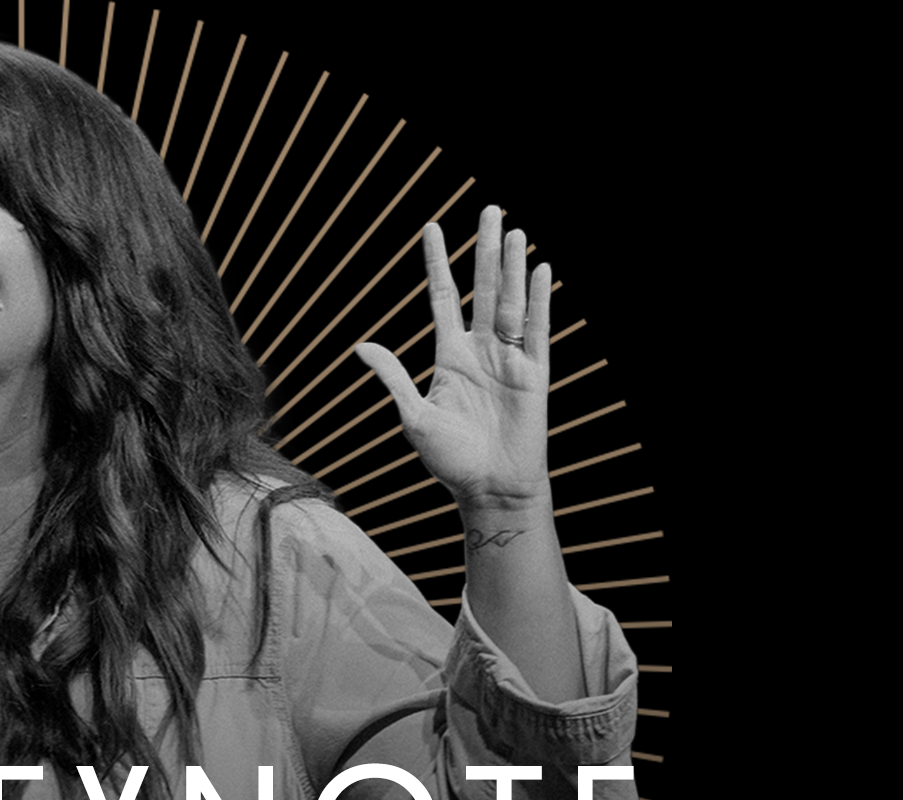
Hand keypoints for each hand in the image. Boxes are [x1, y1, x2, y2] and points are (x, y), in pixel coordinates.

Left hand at [357, 206, 550, 510]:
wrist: (489, 488)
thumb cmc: (449, 459)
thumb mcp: (413, 417)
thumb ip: (394, 377)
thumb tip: (362, 345)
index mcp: (449, 355)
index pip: (443, 296)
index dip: (437, 262)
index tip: (432, 227)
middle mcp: (480, 349)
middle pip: (483, 287)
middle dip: (484, 249)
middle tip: (489, 209)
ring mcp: (509, 358)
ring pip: (511, 301)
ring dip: (512, 267)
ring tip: (511, 230)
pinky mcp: (534, 373)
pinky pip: (539, 328)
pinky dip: (541, 299)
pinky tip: (540, 269)